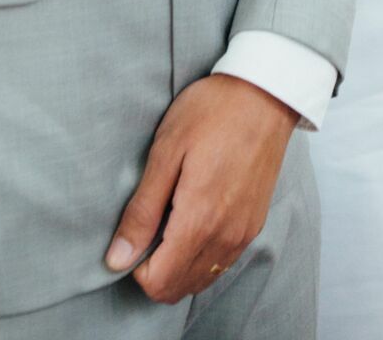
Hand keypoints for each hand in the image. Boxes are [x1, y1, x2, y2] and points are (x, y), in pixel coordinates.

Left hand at [105, 74, 297, 303]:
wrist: (265, 93)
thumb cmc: (212, 113)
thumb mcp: (166, 151)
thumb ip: (142, 211)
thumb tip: (117, 259)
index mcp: (199, 221)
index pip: (159, 284)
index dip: (135, 267)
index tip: (134, 231)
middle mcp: (225, 238)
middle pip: (178, 289)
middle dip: (154, 269)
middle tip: (148, 225)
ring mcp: (244, 234)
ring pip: (201, 279)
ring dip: (178, 265)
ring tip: (170, 218)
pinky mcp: (254, 225)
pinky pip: (222, 262)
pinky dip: (201, 256)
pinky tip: (193, 218)